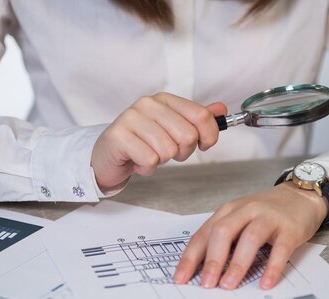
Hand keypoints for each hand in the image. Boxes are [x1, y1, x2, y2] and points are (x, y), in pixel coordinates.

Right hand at [90, 92, 226, 190]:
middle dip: (182, 152)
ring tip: (148, 154)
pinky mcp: (119, 137)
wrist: (106, 156)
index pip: (201, 116)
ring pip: (169, 150)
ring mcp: (131, 118)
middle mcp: (147, 104)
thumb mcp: (171, 128)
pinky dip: (147, 169)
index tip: (203, 145)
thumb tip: (221, 109)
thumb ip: (195, 119)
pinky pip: (150, 161)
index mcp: (164, 100)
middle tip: (166, 153)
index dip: (209, 136)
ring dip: (162, 161)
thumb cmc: (141, 143)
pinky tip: (137, 162)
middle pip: (188, 135)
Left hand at [173, 183, 328, 289]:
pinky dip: (272, 267)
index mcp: (229, 211)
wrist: (303, 195)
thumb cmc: (267, 212)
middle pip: (223, 232)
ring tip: (229, 285)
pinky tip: (266, 284)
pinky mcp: (290, 229)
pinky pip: (280, 249)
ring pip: (249, 239)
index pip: (204, 234)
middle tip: (206, 284)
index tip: (180, 278)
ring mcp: (269, 218)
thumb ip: (224, 239)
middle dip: (212, 260)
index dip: (190, 257)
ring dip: (237, 264)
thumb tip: (203, 271)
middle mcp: (246, 211)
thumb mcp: (240, 219)